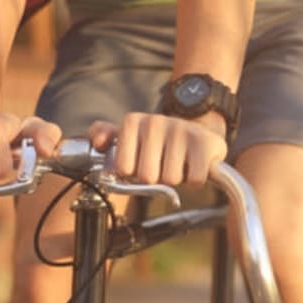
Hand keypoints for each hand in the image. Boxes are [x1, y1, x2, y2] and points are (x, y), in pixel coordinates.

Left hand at [88, 112, 226, 187]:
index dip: (132, 173)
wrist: (197, 132)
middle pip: (147, 176)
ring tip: (178, 163)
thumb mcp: (129, 137)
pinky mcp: (205, 142)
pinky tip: (193, 166)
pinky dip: (195, 180)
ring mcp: (180, 130)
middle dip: (155, 177)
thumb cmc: (158, 142)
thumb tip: (98, 142)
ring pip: (170, 179)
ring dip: (175, 178)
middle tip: (161, 164)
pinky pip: (194, 179)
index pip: (123, 168)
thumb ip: (103, 135)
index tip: (140, 162)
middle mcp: (154, 122)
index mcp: (132, 122)